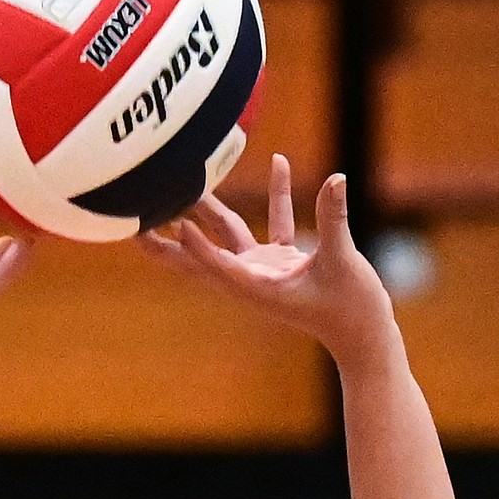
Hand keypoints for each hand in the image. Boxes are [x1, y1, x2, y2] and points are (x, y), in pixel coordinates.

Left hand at [141, 155, 392, 363]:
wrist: (364, 336)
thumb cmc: (352, 310)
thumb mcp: (343, 262)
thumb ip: (334, 220)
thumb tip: (336, 180)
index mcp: (258, 288)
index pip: (218, 266)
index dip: (196, 246)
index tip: (175, 223)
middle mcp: (252, 280)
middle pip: (200, 257)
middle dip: (168, 242)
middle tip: (134, 222)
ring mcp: (264, 270)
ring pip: (228, 235)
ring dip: (209, 209)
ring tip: (189, 178)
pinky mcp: (283, 261)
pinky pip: (272, 224)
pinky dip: (277, 196)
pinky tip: (278, 162)